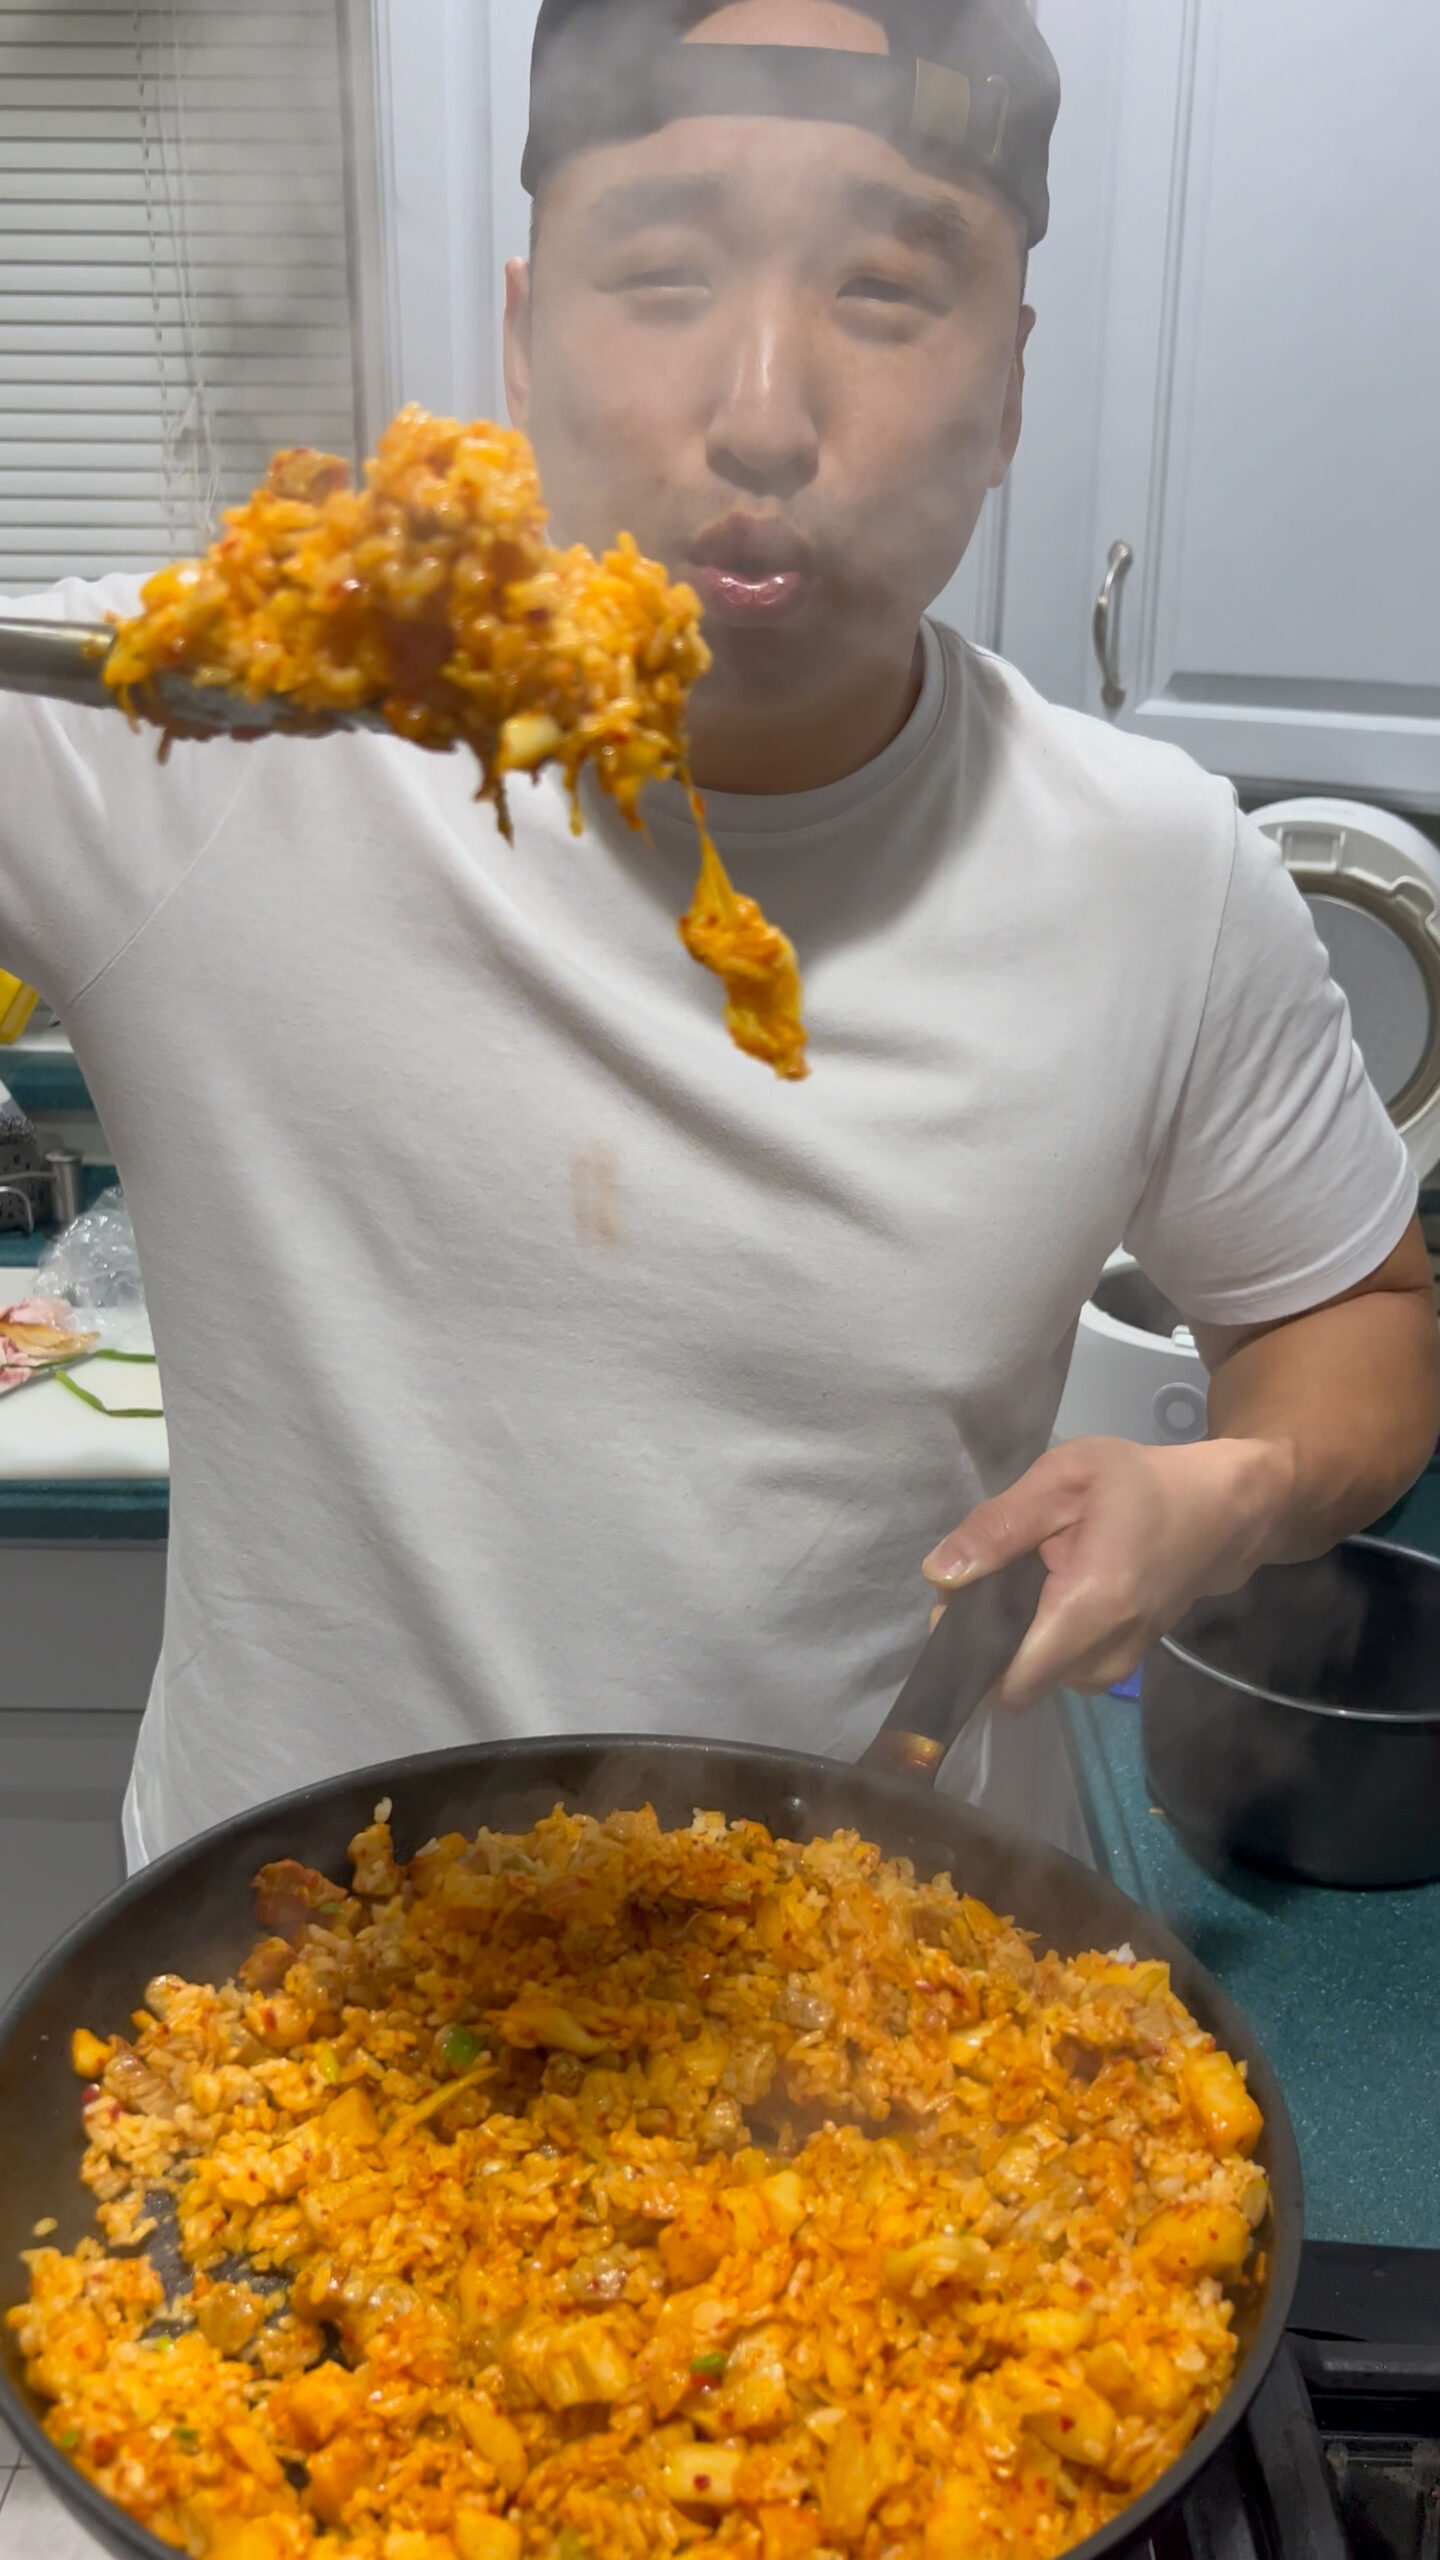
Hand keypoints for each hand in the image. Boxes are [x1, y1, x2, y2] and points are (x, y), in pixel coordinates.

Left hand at [922, 1435, 1295, 1711]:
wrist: (1219, 1511)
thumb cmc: (1139, 1485)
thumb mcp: (1064, 1478)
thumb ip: (999, 1527)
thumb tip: (940, 1575)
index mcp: (1091, 1608)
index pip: (1009, 1678)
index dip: (970, 1646)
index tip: (960, 1600)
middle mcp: (1105, 1656)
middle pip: (1015, 1681)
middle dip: (990, 1639)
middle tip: (996, 1576)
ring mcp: (1117, 1669)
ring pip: (1036, 1677)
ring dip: (1018, 1638)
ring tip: (1032, 1577)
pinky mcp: (1121, 1666)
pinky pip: (1060, 1668)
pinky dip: (1044, 1639)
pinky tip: (1054, 1592)